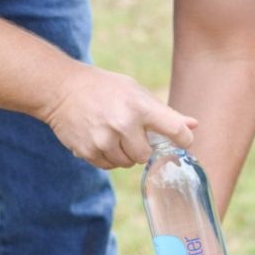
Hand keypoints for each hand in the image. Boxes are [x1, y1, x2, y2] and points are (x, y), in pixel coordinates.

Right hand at [46, 62, 196, 167]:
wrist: (60, 89)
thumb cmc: (104, 89)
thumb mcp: (135, 92)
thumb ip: (165, 113)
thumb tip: (194, 126)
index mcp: (139, 106)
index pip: (174, 130)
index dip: (183, 140)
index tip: (184, 142)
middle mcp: (123, 124)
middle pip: (145, 155)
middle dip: (140, 147)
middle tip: (129, 132)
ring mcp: (104, 140)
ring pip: (126, 163)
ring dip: (123, 153)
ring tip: (111, 133)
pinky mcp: (88, 151)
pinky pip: (108, 166)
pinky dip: (107, 157)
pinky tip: (99, 138)